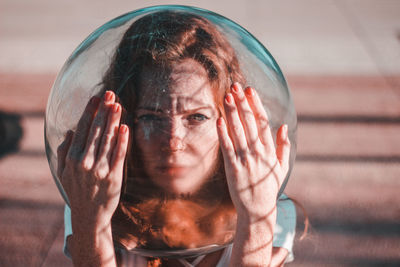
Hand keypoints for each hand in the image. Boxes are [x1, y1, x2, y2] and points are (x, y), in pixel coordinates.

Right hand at [57, 91, 128, 232]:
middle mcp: (85, 162)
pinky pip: (119, 154)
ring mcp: (101, 169)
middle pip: (96, 130)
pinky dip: (123, 140)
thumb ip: (64, 151)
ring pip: (108, 139)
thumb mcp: (63, 172)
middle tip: (111, 95)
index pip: (82, 129)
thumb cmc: (76, 190)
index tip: (96, 99)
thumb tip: (70, 131)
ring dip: (114, 120)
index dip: (90, 112)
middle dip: (104, 111)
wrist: (89, 216)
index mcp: (72, 158)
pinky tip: (125, 127)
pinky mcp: (114, 176)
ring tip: (118, 105)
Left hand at [217, 83, 289, 220]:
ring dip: (232, 113)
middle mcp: (258, 152)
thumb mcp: (282, 167)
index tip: (250, 90)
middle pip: (249, 123)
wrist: (258, 209)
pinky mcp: (233, 168)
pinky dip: (223, 134)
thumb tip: (282, 126)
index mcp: (270, 150)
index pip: (262, 122)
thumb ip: (282, 146)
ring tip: (227, 96)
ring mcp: (245, 160)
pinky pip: (227, 148)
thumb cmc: (269, 187)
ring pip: (237, 131)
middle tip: (235, 86)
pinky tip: (219, 120)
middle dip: (242, 103)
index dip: (255, 105)